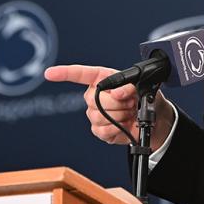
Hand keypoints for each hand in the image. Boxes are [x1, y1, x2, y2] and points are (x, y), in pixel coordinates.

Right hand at [44, 64, 174, 148]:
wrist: (154, 121)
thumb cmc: (146, 99)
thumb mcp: (143, 88)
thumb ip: (130, 87)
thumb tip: (118, 93)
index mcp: (102, 79)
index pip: (80, 74)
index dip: (64, 73)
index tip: (49, 73)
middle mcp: (95, 95)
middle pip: (93, 99)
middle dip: (117, 102)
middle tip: (130, 103)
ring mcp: (95, 114)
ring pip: (98, 116)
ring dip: (119, 116)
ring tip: (129, 113)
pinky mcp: (99, 130)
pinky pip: (102, 131)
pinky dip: (117, 129)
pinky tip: (124, 125)